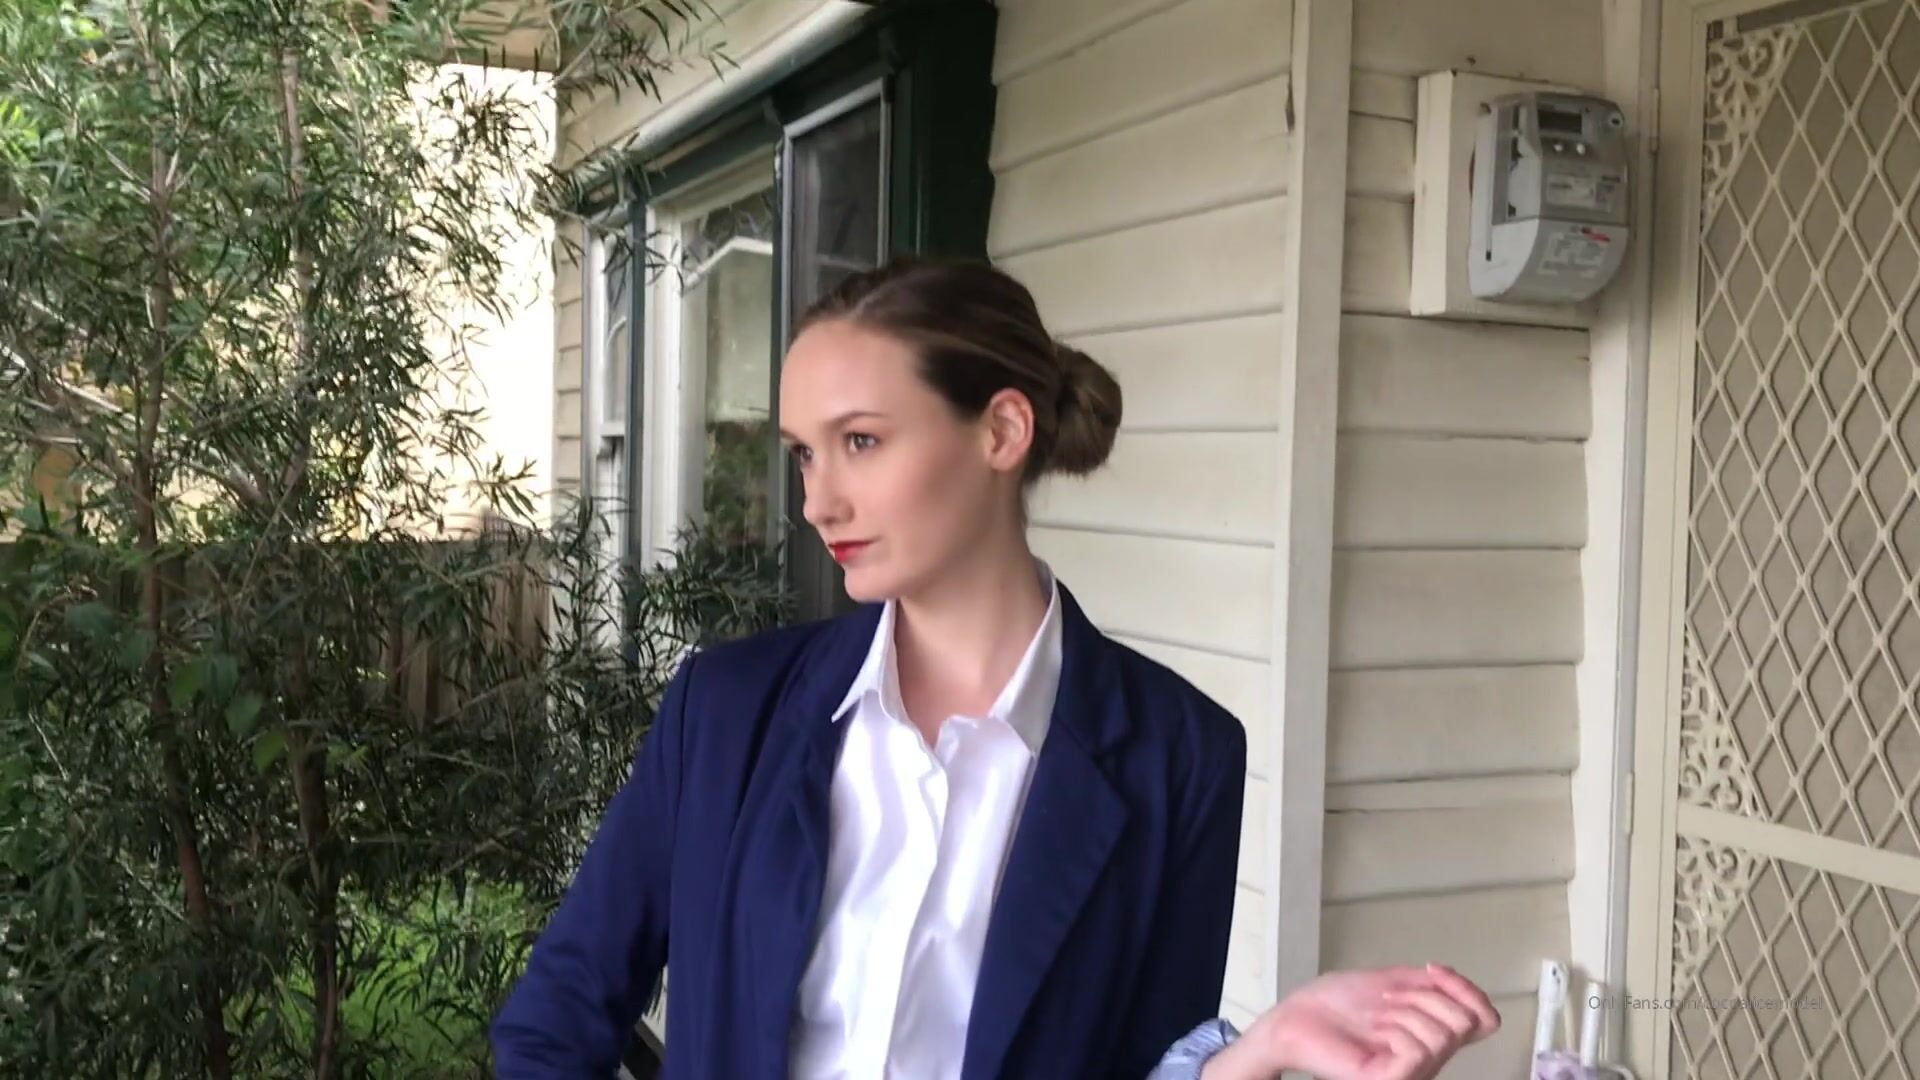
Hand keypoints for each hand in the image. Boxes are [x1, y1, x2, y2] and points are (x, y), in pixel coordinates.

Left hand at [1202, 964, 1499, 1079]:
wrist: (1298, 1017)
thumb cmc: (1337, 1002)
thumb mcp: (1394, 981)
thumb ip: (1432, 982)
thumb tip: (1455, 980)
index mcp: (1433, 1033)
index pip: (1485, 1020)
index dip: (1470, 991)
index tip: (1433, 970)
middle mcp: (1430, 1057)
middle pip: (1463, 1022)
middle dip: (1425, 996)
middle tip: (1387, 999)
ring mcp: (1412, 1072)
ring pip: (1440, 1034)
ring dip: (1403, 1010)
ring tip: (1375, 1015)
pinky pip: (1417, 1050)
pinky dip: (1394, 1029)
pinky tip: (1373, 1030)